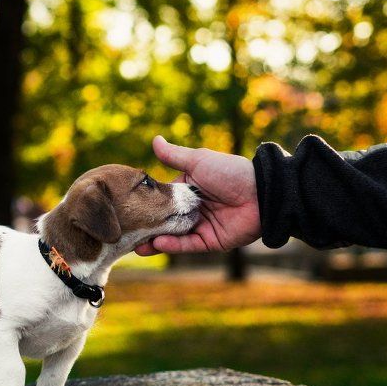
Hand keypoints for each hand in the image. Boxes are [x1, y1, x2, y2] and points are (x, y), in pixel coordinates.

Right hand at [135, 136, 260, 254]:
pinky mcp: (211, 241)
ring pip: (173, 236)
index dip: (143, 205)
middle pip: (163, 221)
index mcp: (187, 191)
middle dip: (145, 228)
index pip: (160, 200)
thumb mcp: (198, 161)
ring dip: (154, 241)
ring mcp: (200, 226)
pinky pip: (189, 245)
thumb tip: (155, 139)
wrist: (262, 192)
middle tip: (124, 233)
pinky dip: (173, 246)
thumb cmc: (230, 172)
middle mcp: (191, 210)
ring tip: (136, 246)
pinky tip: (158, 244)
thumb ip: (174, 156)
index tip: (124, 210)